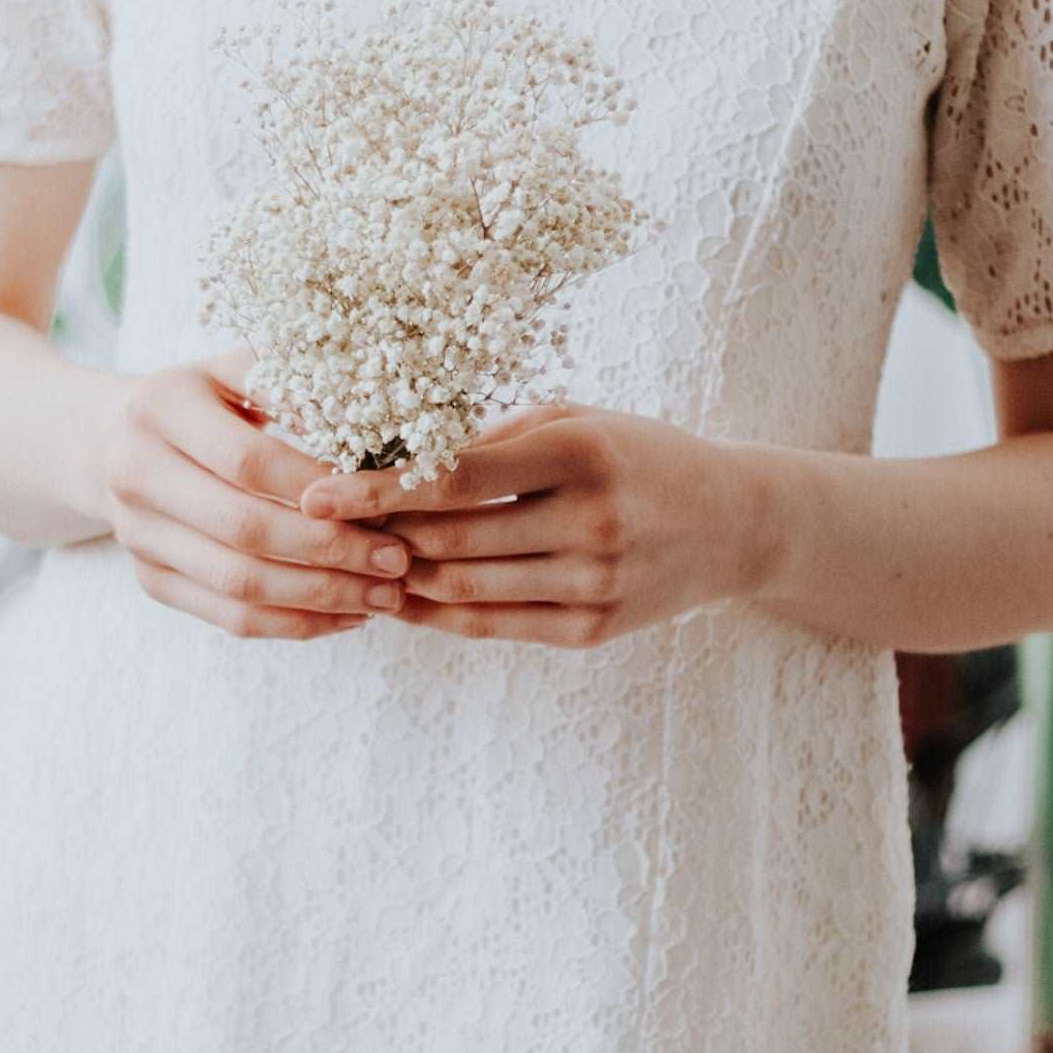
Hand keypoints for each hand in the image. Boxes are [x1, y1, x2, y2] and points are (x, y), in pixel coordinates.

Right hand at [96, 344, 416, 638]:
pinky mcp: (150, 579)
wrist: (114, 440)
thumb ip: (295, 386)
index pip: (248, 460)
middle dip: (331, 550)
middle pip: (243, 528)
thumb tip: (370, 428)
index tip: (384, 502)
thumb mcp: (239, 369)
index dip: (319, 486)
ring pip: (238, 584)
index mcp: (161, 408)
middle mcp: (135, 473)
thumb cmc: (205, 400)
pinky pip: (228, 617)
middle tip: (398, 560)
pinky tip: (346, 614)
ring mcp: (137, 534)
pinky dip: (294, 623)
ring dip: (321, 596)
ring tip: (385, 596)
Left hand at [297, 400, 764, 647]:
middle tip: (320, 529)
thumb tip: (388, 456)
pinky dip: (435, 613)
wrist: (733, 524)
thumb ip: (491, 440)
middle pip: (451, 538)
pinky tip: (397, 597)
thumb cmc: (635, 455)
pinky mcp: (593, 630)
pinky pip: (492, 625)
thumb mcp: (575, 421)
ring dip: (397, 577)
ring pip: (463, 588)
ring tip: (348, 562)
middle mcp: (591, 520)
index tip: (318, 491)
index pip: (457, 476)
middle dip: (377, 535)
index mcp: (581, 453)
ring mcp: (594, 583)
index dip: (379, 487)